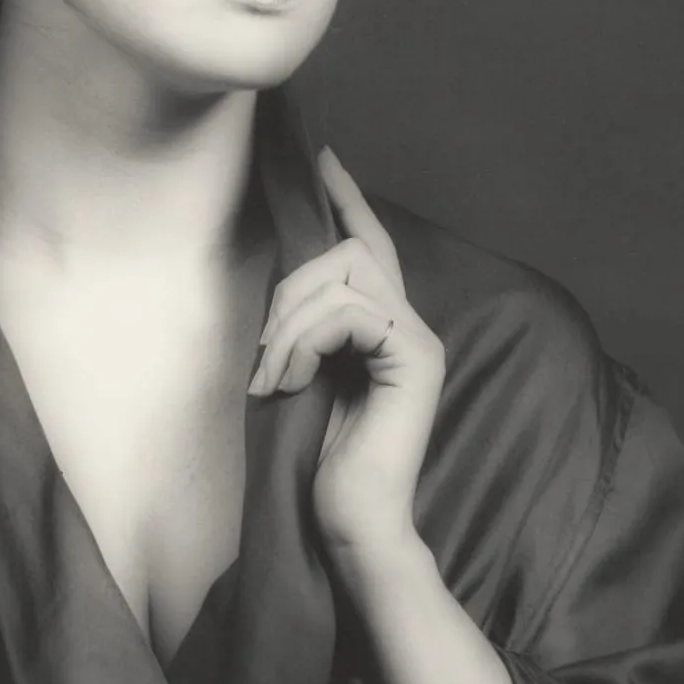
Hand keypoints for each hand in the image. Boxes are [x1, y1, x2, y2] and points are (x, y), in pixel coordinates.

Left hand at [247, 147, 444, 566]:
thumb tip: (283, 285)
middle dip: (289, 293)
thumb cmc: (321, 465)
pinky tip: (293, 383)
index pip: (371, 246)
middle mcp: (411, 325)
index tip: (323, 159)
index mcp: (386, 329)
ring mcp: (418, 341)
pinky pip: (350, 312)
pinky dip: (306, 342)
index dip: (348, 200)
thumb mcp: (302, 380)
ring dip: (290, 325)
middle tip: (265, 357)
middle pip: (347, 251)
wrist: (352, 524)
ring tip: (274, 379)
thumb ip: (305, 330)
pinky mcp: (415, 359)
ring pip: (344, 276)